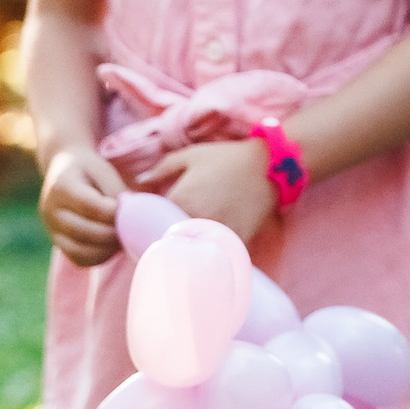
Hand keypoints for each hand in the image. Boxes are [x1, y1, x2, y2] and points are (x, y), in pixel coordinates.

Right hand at [39, 146, 125, 266]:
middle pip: (82, 231)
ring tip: (123, 238)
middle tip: (131, 230)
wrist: (62, 170)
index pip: (89, 205)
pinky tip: (112, 246)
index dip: (113, 213)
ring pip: (78, 250)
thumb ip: (117, 191)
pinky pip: (78, 259)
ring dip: (106, 249)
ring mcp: (51, 229)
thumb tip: (131, 214)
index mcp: (62, 185)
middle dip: (112, 233)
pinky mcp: (57, 242)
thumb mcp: (104, 170)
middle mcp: (50, 209)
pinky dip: (98, 257)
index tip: (130, 212)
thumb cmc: (88, 169)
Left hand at [140, 138, 277, 246]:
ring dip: (184, 250)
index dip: (144, 226)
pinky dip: (208, 253)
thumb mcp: (191, 155)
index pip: (150, 222)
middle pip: (168, 241)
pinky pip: (213, 253)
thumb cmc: (227, 158)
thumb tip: (139, 183)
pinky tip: (207, 249)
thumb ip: (161, 168)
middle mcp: (193, 221)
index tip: (143, 229)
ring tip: (183, 247)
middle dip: (162, 242)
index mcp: (178, 200)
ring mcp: (213, 234)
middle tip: (162, 240)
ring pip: (190, 252)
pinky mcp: (232, 242)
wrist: (269, 167)